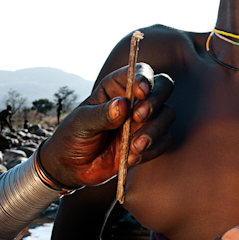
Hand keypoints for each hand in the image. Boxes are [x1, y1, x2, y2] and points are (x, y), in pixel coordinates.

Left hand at [40, 63, 174, 186]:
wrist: (71, 167)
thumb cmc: (73, 136)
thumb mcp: (81, 123)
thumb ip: (101, 114)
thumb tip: (122, 104)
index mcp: (116, 87)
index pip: (139, 72)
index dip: (144, 78)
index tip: (140, 92)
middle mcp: (134, 100)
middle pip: (163, 87)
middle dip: (155, 102)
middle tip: (138, 118)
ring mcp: (143, 121)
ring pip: (167, 115)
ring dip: (154, 131)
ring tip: (134, 147)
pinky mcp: (148, 142)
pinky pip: (165, 140)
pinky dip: (153, 150)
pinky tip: (132, 158)